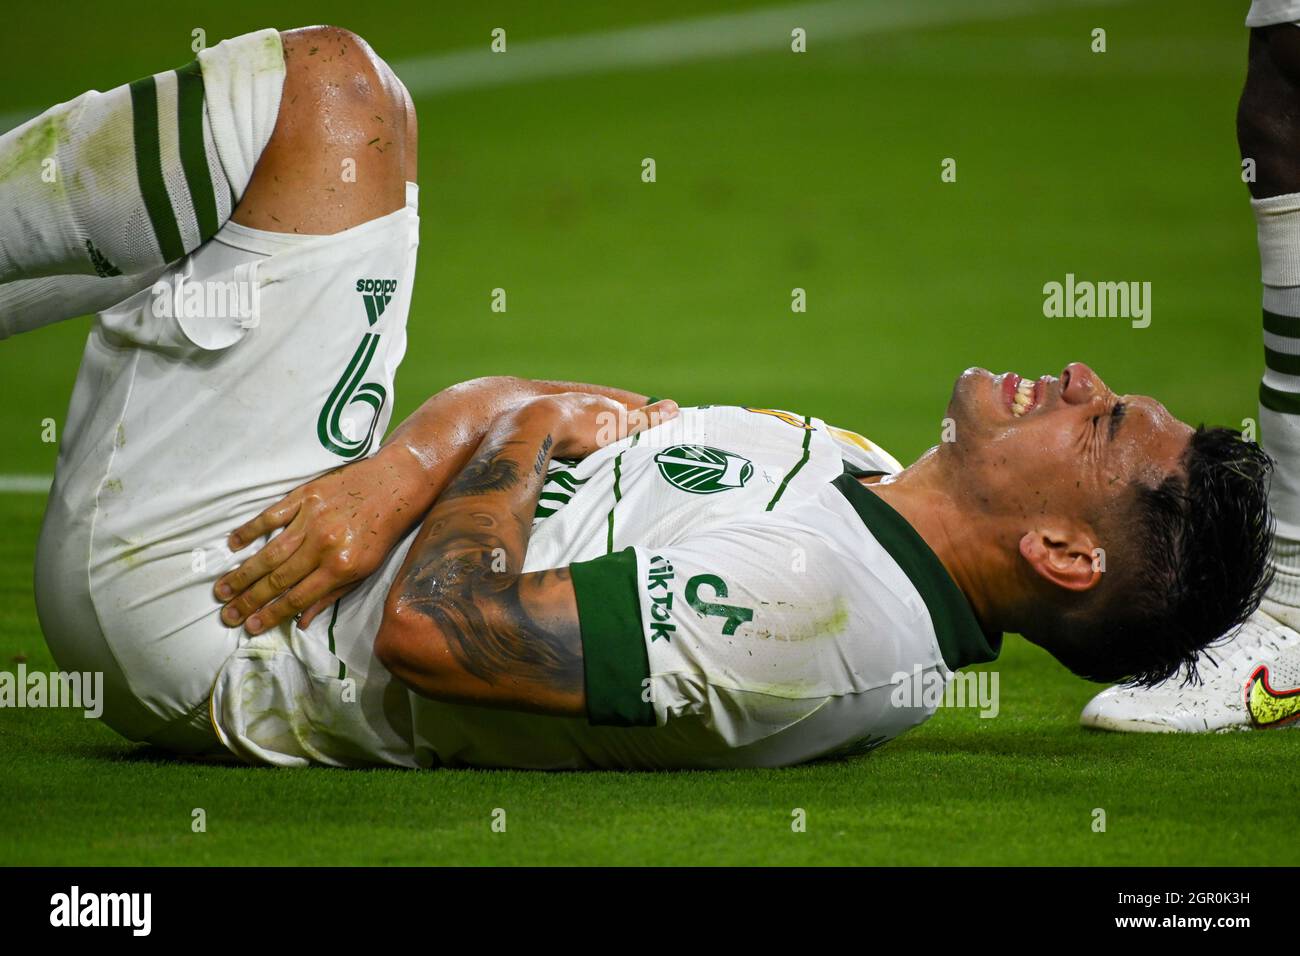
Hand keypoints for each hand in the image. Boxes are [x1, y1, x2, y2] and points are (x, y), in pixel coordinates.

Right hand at [214, 450, 421, 633]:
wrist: (394, 486)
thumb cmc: (381, 533)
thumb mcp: (366, 570)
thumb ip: (332, 596)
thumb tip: (300, 622)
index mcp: (340, 567)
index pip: (297, 597)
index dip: (271, 614)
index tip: (249, 627)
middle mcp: (323, 545)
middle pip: (278, 579)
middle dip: (249, 600)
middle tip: (226, 614)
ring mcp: (311, 519)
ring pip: (269, 552)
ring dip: (243, 573)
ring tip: (221, 590)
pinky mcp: (305, 496)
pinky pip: (271, 516)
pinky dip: (251, 530)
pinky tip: (233, 545)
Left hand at [535, 395, 677, 458]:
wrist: (542, 425)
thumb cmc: (586, 429)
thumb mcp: (622, 427)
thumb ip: (646, 419)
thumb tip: (675, 406)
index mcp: (603, 403)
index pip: (621, 412)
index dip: (626, 425)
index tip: (629, 439)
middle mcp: (583, 402)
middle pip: (597, 415)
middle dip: (601, 429)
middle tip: (606, 447)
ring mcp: (561, 409)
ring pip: (575, 421)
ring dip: (580, 433)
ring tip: (583, 450)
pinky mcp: (543, 420)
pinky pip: (556, 429)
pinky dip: (561, 437)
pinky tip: (560, 447)